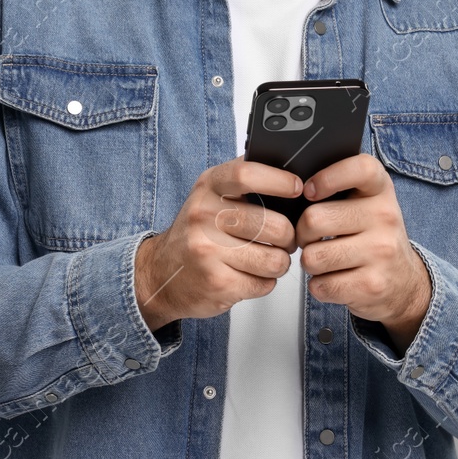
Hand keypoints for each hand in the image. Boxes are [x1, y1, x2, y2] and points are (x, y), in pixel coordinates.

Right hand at [134, 155, 304, 331]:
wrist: (161, 272)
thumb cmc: (196, 233)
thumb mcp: (211, 195)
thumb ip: (245, 182)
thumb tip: (293, 179)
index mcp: (208, 187)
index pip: (247, 174)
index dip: (280, 181)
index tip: (297, 189)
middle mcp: (204, 215)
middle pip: (274, 225)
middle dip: (289, 237)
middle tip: (283, 239)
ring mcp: (208, 250)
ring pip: (275, 260)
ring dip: (279, 263)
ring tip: (266, 259)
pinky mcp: (217, 282)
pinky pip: (264, 284)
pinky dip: (264, 282)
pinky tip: (249, 275)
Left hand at [295, 154, 430, 355]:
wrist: (405, 282)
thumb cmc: (373, 236)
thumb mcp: (366, 203)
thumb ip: (338, 189)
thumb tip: (291, 188)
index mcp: (381, 190)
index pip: (360, 168)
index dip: (328, 177)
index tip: (310, 190)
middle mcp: (385, 217)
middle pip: (315, 219)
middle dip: (302, 233)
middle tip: (312, 238)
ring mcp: (381, 252)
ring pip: (313, 257)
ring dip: (310, 262)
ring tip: (325, 259)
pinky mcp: (372, 285)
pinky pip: (321, 285)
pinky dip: (318, 286)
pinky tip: (334, 279)